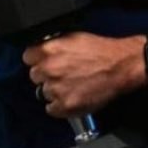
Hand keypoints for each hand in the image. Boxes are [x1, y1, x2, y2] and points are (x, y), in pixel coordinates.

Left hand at [22, 32, 143, 118]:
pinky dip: (60, 106)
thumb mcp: (72, 38)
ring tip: (70, 86)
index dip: (37, 60)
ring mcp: (56, 89)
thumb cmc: (101, 51)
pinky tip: (71, 97)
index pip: (27, 57)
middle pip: (35, 76)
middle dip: (46, 75)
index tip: (43, 62)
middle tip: (61, 74)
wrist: (120, 67)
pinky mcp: (65, 105)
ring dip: (54, 91)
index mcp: (48, 50)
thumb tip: (42, 51)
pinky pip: (51, 109)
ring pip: (43, 93)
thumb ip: (53, 45)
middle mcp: (49, 69)